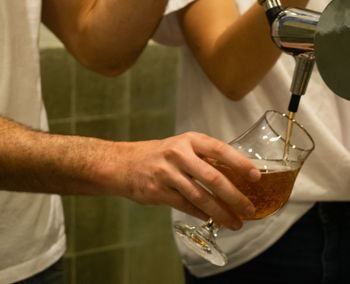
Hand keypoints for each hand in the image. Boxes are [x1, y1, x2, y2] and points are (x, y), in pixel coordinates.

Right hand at [110, 132, 259, 229]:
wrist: (125, 164)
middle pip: (212, 177)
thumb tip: (235, 176)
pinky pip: (185, 206)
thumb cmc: (160, 155)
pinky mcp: (157, 191)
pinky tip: (211, 219)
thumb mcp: (182, 147)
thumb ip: (204, 158)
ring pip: (200, 196)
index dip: (239, 163)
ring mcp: (166, 173)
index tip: (256, 177)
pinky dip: (201, 214)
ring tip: (235, 223)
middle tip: (249, 209)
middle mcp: (178, 154)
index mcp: (189, 140)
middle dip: (234, 196)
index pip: (219, 149)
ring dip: (220, 212)